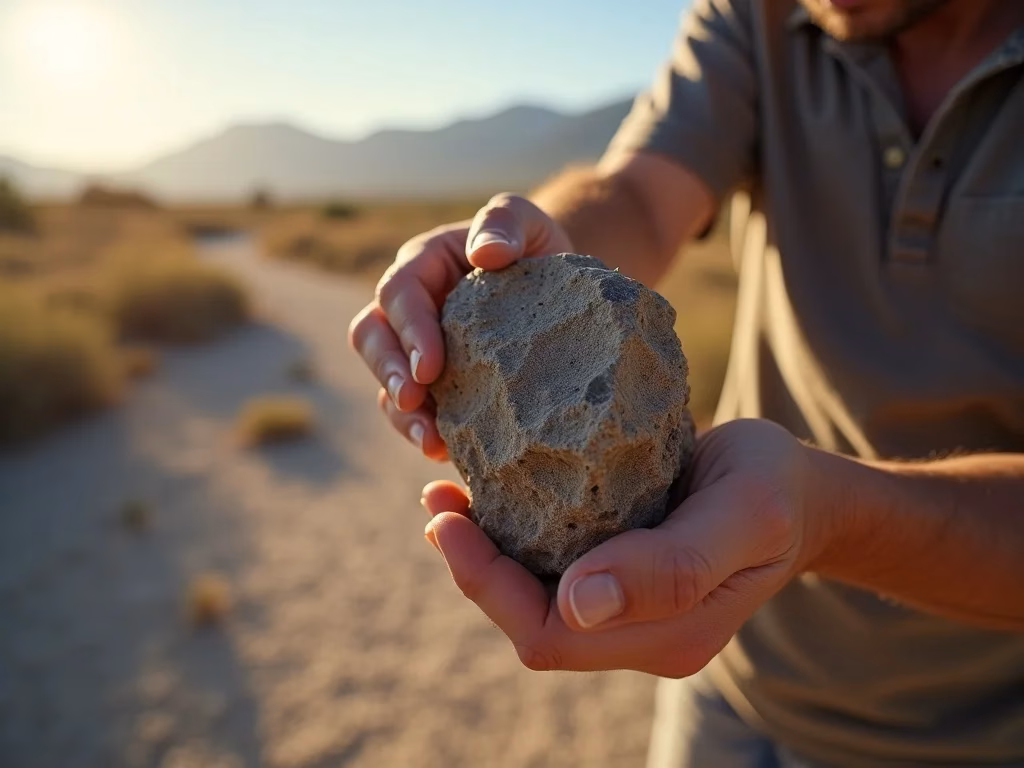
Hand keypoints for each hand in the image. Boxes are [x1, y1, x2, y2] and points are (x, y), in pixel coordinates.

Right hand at [348, 194, 572, 458]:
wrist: (555, 285)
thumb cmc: (534, 246)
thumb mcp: (526, 221)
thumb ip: (504, 222)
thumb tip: (487, 254)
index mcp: (423, 263)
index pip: (399, 293)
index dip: (409, 330)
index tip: (431, 367)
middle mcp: (408, 306)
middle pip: (373, 337)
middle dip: (389, 373)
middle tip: (414, 404)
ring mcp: (416, 347)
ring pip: (387, 381)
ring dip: (403, 414)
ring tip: (432, 443)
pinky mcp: (435, 383)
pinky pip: (414, 410)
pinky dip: (426, 430)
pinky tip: (449, 451)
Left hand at [420, 419, 824, 675]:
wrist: (801, 490)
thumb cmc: (777, 492)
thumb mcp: (742, 516)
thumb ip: (672, 566)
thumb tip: (576, 605)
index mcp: (665, 634)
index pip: (548, 635)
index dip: (485, 586)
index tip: (448, 521)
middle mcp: (638, 633)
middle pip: (529, 622)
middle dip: (473, 568)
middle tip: (438, 499)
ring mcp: (629, 608)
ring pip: (534, 597)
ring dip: (485, 552)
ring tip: (449, 492)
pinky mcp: (622, 574)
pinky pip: (552, 568)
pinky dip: (512, 535)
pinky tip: (491, 490)